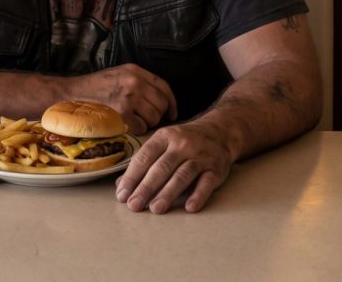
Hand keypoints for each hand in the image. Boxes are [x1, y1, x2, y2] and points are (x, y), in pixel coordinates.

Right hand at [67, 64, 176, 134]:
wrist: (73, 93)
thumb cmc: (96, 87)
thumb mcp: (119, 74)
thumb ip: (139, 81)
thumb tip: (161, 99)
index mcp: (134, 70)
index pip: (164, 86)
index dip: (172, 102)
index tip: (172, 113)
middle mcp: (134, 81)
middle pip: (162, 104)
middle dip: (158, 115)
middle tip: (148, 119)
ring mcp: (128, 97)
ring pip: (154, 117)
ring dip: (147, 123)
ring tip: (134, 120)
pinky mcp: (122, 113)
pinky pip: (142, 127)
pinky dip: (137, 129)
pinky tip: (127, 124)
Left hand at [115, 119, 233, 212]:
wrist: (219, 132)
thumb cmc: (184, 141)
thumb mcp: (163, 143)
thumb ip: (145, 161)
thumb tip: (121, 184)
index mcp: (164, 136)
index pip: (145, 157)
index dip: (132, 176)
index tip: (122, 194)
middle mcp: (181, 144)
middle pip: (161, 168)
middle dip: (145, 188)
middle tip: (134, 205)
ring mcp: (200, 156)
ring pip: (182, 176)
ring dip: (167, 193)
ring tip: (155, 209)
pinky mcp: (215, 169)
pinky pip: (206, 183)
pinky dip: (198, 195)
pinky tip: (189, 207)